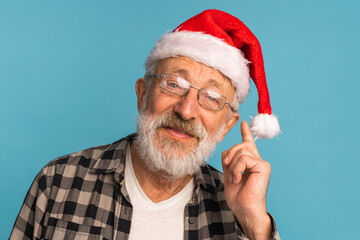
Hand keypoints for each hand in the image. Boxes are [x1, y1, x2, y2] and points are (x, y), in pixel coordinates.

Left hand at [222, 121, 271, 239]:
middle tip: (227, 168)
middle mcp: (257, 161)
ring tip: (234, 178)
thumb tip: (225, 151)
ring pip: (241, 151)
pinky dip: (236, 169)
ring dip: (232, 166)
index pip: (248, 144)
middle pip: (240, 145)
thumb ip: (229, 163)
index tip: (243, 122)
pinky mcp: (263, 166)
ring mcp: (261, 163)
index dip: (245, 132)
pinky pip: (244, 158)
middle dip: (229, 155)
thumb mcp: (229, 176)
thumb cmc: (238, 197)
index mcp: (249, 163)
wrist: (244, 210)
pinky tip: (238, 178)